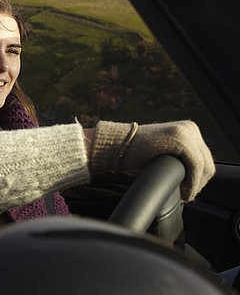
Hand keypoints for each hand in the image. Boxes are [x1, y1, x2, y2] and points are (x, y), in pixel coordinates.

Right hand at [89, 120, 214, 200]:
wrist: (116, 147)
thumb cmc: (136, 155)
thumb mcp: (164, 154)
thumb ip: (180, 160)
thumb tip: (194, 180)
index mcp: (187, 130)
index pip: (205, 159)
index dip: (198, 180)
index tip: (186, 191)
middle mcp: (189, 128)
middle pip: (207, 164)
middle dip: (198, 184)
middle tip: (185, 195)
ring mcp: (186, 132)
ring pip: (204, 167)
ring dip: (195, 185)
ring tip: (183, 194)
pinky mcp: (180, 140)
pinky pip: (196, 167)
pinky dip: (191, 183)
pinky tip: (182, 192)